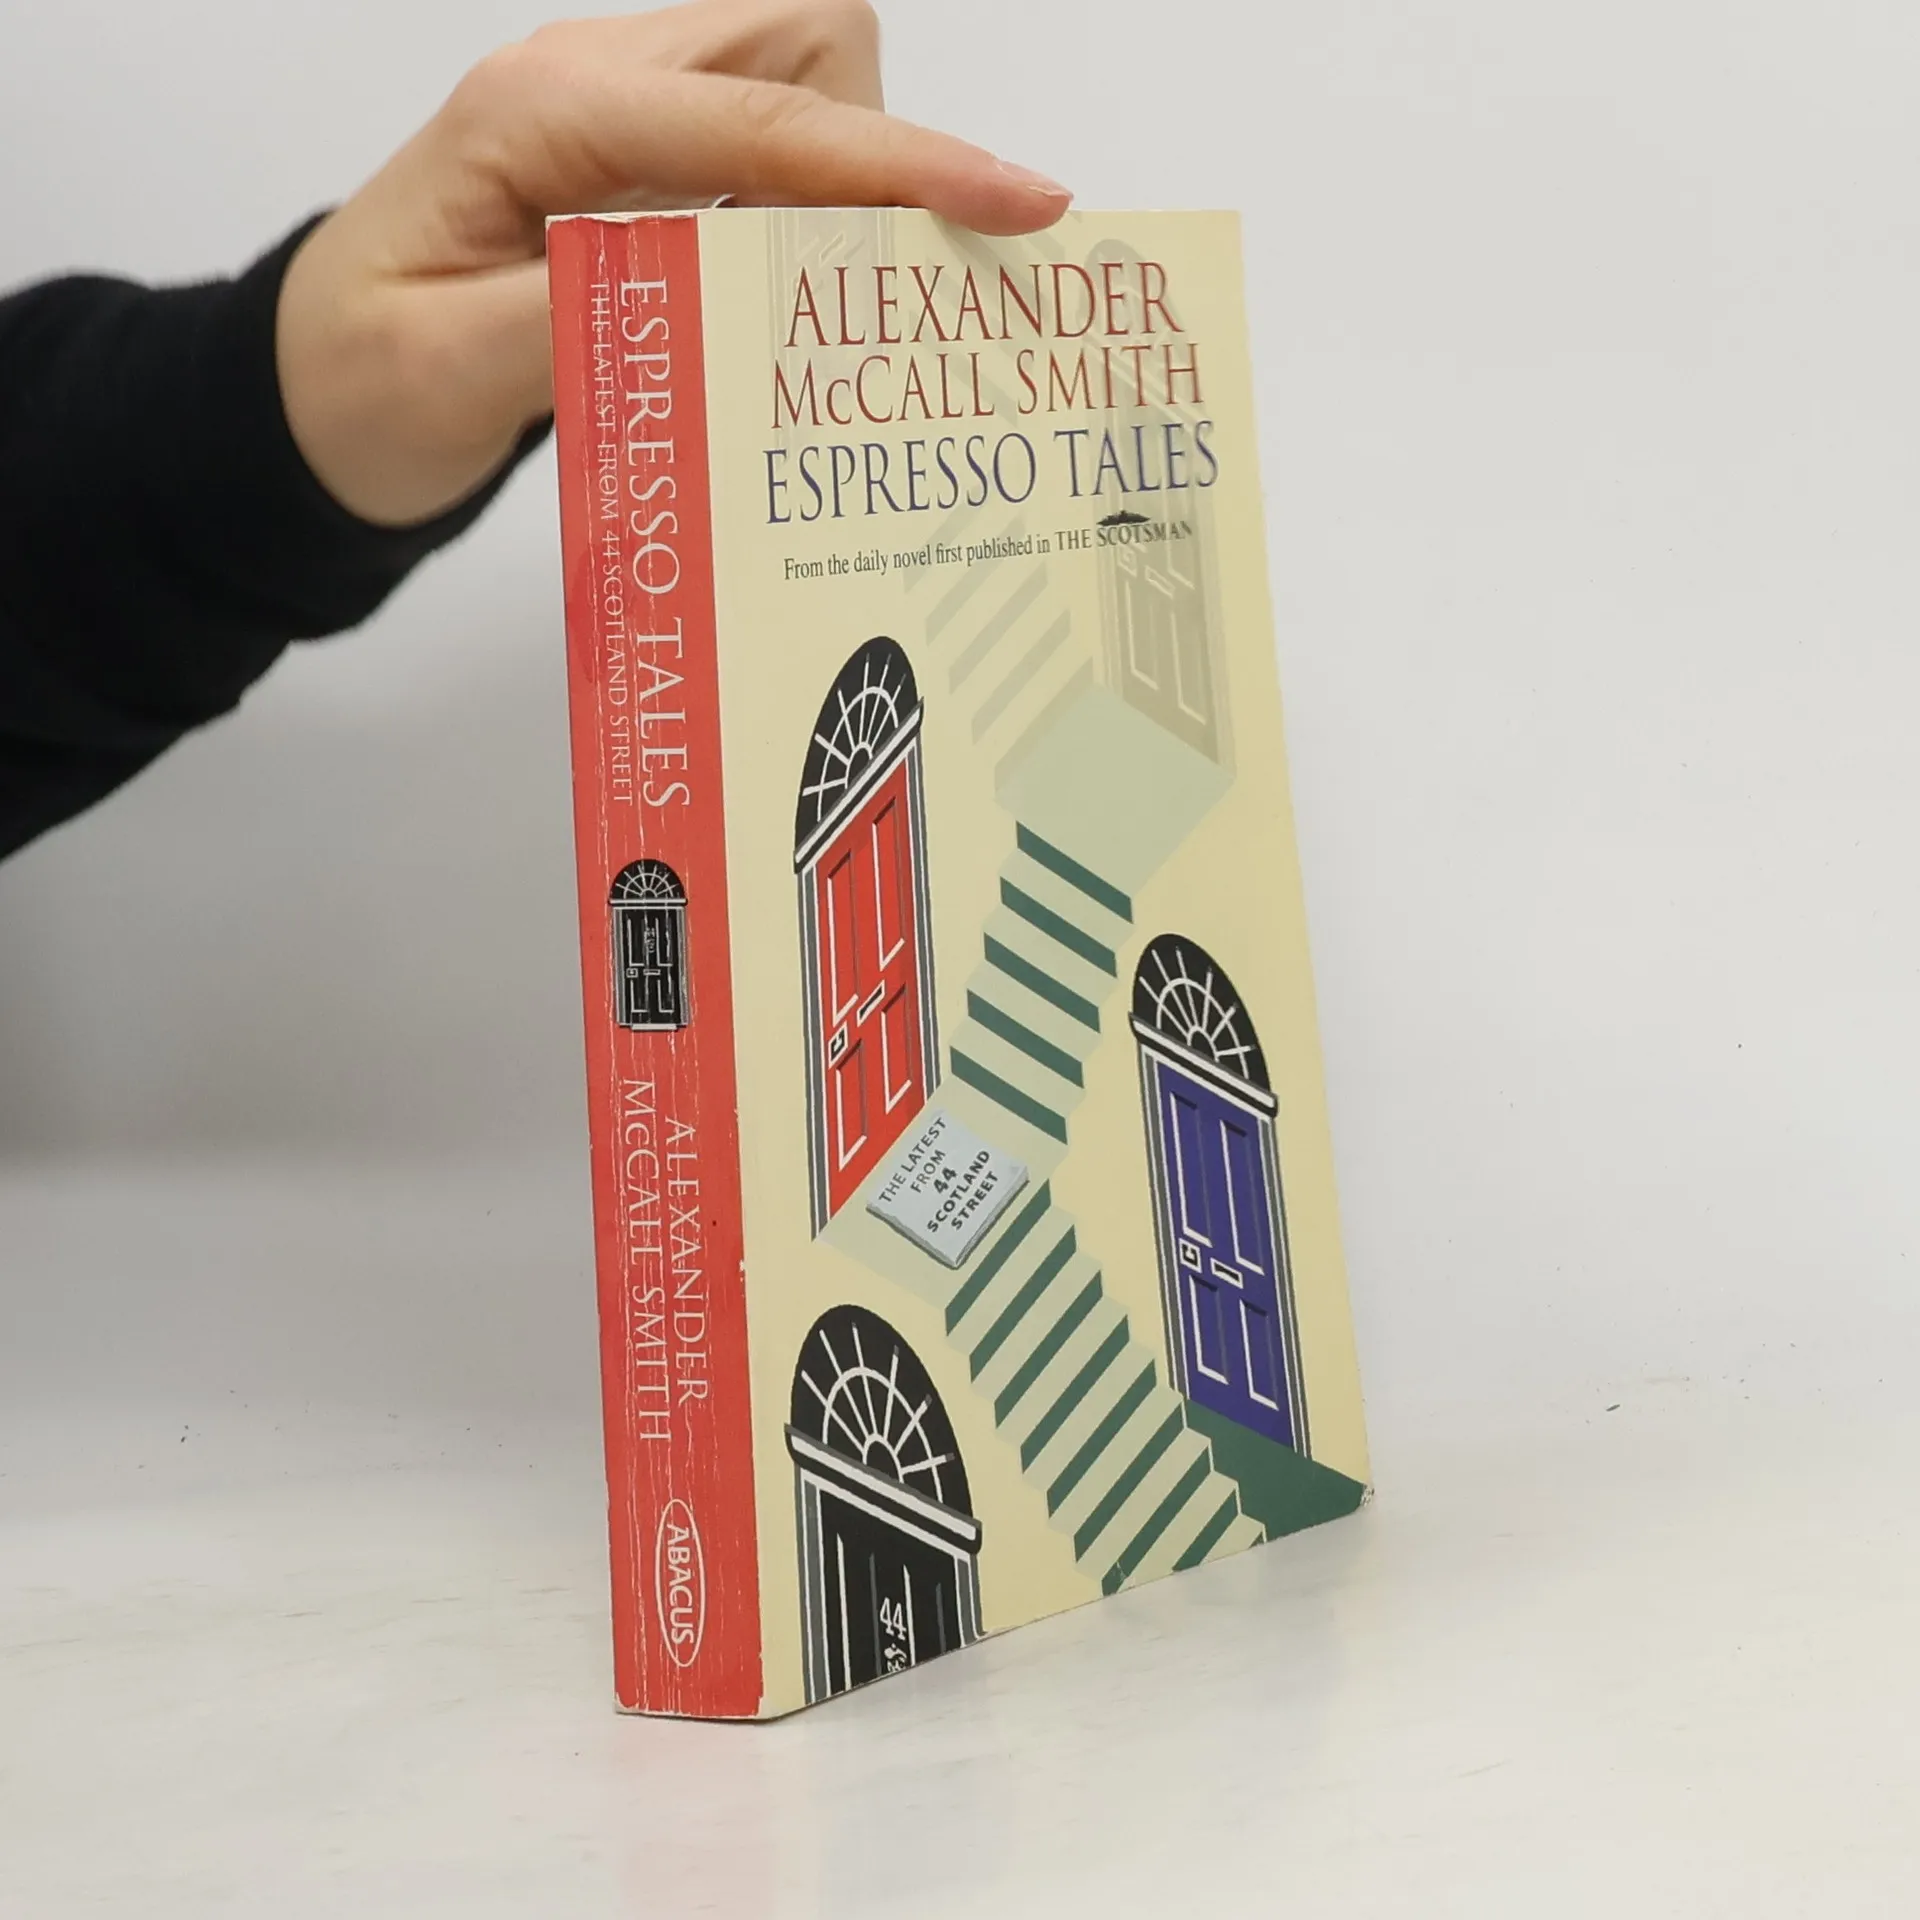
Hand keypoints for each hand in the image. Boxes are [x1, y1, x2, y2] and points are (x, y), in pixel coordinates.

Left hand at [276, 0, 1071, 526]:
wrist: (301, 393)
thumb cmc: (359, 383)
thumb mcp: (454, 371)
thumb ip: (599, 311)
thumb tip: (740, 290)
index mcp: (544, 115)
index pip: (766, 120)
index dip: (903, 164)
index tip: (1019, 206)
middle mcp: (592, 84)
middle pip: (803, 41)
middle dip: (881, 144)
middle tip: (915, 278)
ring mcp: (617, 116)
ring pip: (797, 75)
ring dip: (852, 169)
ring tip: (860, 297)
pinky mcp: (635, 163)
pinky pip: (766, 139)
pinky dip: (821, 200)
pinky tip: (822, 292)